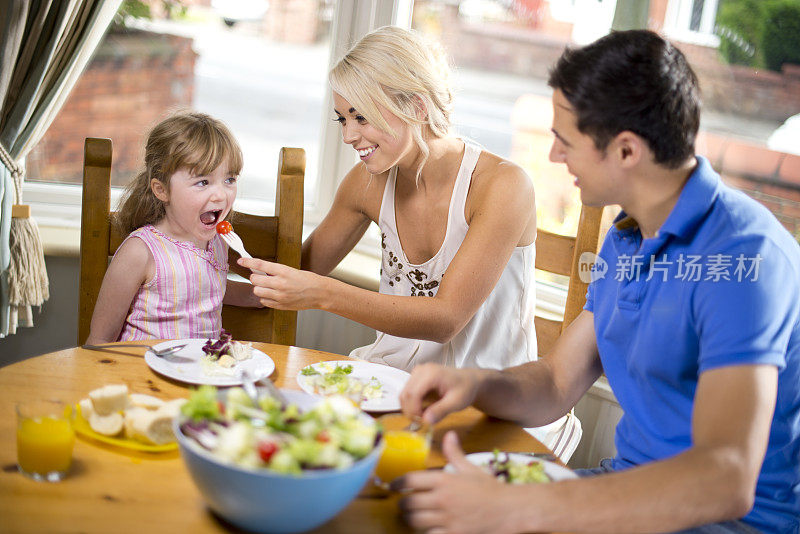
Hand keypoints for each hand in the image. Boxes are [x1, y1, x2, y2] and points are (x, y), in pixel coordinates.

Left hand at [237, 257, 323, 309]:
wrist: (319, 293)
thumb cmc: (308, 280)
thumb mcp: (291, 270)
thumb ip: (276, 271)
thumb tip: (261, 270)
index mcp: (284, 271)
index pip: (260, 265)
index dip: (248, 262)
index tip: (241, 260)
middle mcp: (280, 284)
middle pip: (255, 280)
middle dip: (255, 277)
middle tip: (259, 276)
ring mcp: (280, 296)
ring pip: (257, 291)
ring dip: (259, 288)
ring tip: (267, 286)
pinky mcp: (280, 305)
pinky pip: (264, 301)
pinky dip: (265, 297)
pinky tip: (272, 294)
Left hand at [395, 431, 520, 533]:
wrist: (510, 510)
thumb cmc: (491, 490)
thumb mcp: (471, 469)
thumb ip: (454, 453)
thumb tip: (448, 434)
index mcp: (444, 480)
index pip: (411, 480)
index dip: (397, 483)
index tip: (393, 487)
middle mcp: (442, 499)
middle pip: (409, 503)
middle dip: (402, 505)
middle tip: (403, 505)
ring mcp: (446, 519)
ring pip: (415, 521)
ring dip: (411, 520)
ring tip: (412, 517)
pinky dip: (425, 533)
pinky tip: (427, 529)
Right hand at [400, 364, 480, 424]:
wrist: (468, 380)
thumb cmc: (465, 389)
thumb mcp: (457, 402)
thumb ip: (441, 411)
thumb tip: (426, 421)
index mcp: (432, 373)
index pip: (413, 393)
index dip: (414, 410)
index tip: (422, 422)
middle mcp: (422, 370)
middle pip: (406, 394)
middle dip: (411, 411)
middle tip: (422, 422)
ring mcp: (417, 372)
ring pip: (404, 394)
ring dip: (410, 408)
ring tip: (423, 417)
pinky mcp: (416, 377)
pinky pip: (407, 393)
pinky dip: (411, 404)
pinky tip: (422, 410)